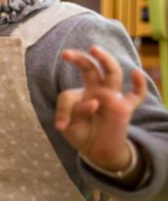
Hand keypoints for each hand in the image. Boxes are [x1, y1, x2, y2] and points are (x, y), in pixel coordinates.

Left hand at [55, 46, 145, 172]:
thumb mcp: (68, 125)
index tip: (61, 126)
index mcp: (81, 94)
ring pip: (112, 73)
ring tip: (93, 49)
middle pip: (91, 68)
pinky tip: (136, 73)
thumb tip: (94, 102)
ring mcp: (111, 97)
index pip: (69, 94)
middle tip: (66, 54)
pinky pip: (136, 95)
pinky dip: (139, 84)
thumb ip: (73, 112)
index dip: (63, 110)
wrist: (97, 151)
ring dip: (104, 60)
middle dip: (79, 59)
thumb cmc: (81, 134)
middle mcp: (97, 91)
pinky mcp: (124, 108)